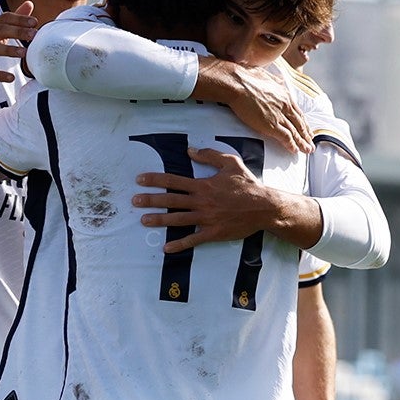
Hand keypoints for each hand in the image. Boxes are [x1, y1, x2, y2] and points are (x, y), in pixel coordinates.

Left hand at [133, 146, 272, 252]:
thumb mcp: (230, 163)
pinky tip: (166, 248)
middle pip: (170, 200)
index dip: (155, 180)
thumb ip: (209, 156)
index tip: (140, 180)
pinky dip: (179, 245)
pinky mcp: (213, 233)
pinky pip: (193, 239)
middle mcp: (201, 202)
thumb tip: (190, 151)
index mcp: (203, 185)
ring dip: (159, 220)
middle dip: (150, 200)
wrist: (264, 206)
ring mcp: (206, 218)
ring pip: (177, 219)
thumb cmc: (248, 184)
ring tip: (143, 220)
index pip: (173, 181)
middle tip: (134, 201)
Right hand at [197, 59, 312, 153]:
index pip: (297, 112)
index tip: (306, 129)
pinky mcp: (271, 124)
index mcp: (285, 95)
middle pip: (299, 123)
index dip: (303, 122)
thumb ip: (275, 83)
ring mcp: (279, 115)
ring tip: (307, 150)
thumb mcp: (267, 77)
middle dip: (306, 134)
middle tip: (310, 143)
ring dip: (302, 143)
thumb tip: (277, 83)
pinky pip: (285, 137)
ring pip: (295, 132)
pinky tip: (294, 151)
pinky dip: (291, 145)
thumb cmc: (246, 78)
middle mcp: (285, 105)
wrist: (238, 83)